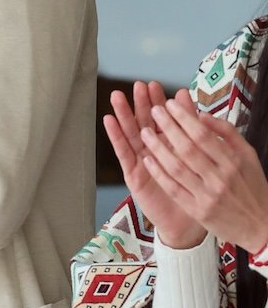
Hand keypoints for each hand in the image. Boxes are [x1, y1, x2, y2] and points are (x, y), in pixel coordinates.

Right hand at [103, 83, 205, 248]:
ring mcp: (141, 162)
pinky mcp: (133, 175)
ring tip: (117, 96)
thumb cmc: (195, 190)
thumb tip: (194, 106)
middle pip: (145, 122)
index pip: (163, 119)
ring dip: (123, 115)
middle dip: (141, 104)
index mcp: (170, 146)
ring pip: (131, 134)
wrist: (187, 223)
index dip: (158, 102)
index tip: (156, 85)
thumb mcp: (198, 157)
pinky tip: (109, 120)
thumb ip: (194, 132)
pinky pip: (124, 153)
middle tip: (138, 85)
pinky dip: (116, 136)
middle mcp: (153, 151)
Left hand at [141, 89, 267, 256]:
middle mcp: (220, 177)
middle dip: (168, 128)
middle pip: (188, 148)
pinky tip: (148, 159)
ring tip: (145, 133)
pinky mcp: (197, 211)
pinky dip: (159, 173)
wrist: (259, 225)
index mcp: (233, 160)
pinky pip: (174, 189)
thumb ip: (227, 134)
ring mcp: (207, 195)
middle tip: (154, 111)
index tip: (170, 104)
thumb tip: (203, 115)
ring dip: (158, 148)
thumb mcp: (248, 156)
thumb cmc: (252, 186)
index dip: (184, 118)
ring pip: (177, 168)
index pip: (203, 135)